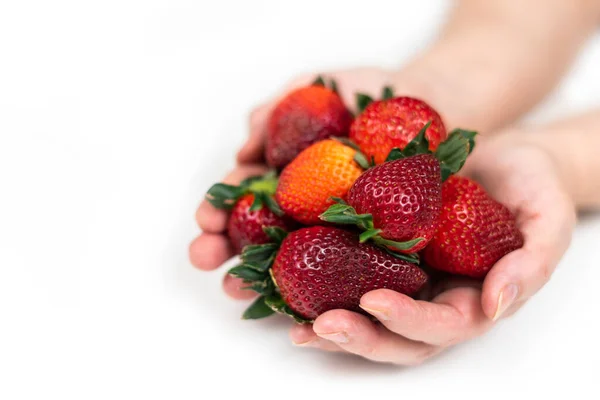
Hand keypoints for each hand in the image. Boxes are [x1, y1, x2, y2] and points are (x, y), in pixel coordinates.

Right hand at [189, 68, 429, 297]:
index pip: (243, 192)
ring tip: (233, 289)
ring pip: (289, 255)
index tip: (204, 220)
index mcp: (285, 170)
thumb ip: (281, 105)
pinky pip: (343, 266)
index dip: (219, 205)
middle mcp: (303, 203)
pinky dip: (316, 284)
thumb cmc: (373, 93)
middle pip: (254, 229)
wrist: (435, 105)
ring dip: (255, 274)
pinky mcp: (372, 241)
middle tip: (202, 258)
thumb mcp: (321, 87)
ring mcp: (335, 225)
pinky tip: (297, 299)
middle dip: (223, 245)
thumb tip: (247, 142)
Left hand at [289, 135, 575, 364]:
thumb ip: (534, 264)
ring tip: (290, 319)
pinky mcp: (377, 251)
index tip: (374, 301)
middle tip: (319, 326)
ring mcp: (402, 277)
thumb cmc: (531, 182)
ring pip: (363, 314)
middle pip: (393, 336)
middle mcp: (431, 297)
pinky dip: (316, 279)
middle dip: (357, 335)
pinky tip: (287, 275)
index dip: (408, 321)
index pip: (440, 327)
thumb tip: (497, 305)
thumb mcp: (547, 217)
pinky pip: (345, 272)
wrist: (501, 152)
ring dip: (326, 322)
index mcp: (470, 299)